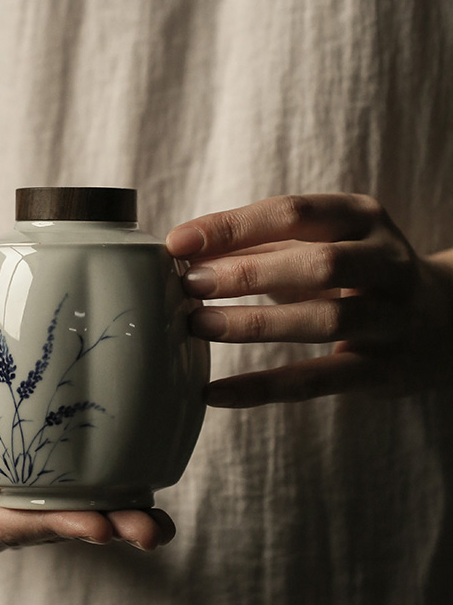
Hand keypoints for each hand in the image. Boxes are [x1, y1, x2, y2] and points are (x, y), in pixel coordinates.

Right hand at [0, 381, 175, 560]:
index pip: (1, 527)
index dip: (48, 527)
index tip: (96, 525)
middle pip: (41, 530)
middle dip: (95, 530)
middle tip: (144, 530)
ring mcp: (3, 503)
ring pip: (59, 517)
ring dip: (110, 521)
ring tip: (156, 524)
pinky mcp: (21, 482)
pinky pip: (63, 493)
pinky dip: (103, 498)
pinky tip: (143, 500)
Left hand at [166, 194, 452, 406]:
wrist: (444, 318)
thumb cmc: (355, 271)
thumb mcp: (321, 241)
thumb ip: (260, 244)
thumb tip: (183, 254)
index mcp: (360, 217)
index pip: (292, 213)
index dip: (232, 226)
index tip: (178, 242)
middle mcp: (384, 262)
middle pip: (317, 263)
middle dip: (246, 273)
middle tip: (190, 285)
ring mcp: (390, 317)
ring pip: (323, 319)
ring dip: (254, 323)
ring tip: (199, 326)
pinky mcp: (382, 370)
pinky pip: (318, 380)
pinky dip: (263, 388)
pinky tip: (215, 392)